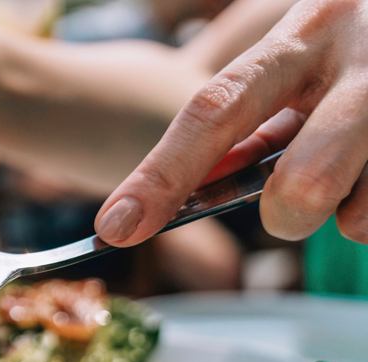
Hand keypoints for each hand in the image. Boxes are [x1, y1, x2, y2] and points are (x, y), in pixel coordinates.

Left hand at [96, 0, 367, 245]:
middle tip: (287, 210)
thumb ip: (254, 117)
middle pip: (304, 177)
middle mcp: (360, 56)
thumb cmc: (358, 47)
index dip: (161, 174)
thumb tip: (186, 193)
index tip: (115, 227)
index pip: (215, 109)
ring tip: (359, 171)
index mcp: (303, 36)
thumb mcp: (304, 57)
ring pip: (360, 213)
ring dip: (350, 213)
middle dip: (287, 212)